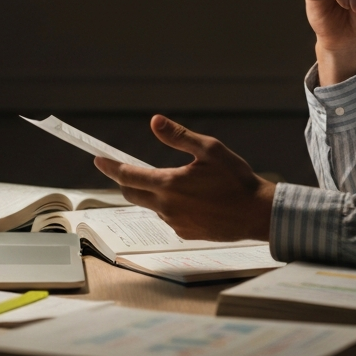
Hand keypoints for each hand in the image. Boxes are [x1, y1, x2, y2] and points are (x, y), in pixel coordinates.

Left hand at [93, 115, 274, 240]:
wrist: (256, 213)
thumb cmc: (236, 179)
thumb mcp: (210, 149)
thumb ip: (179, 136)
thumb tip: (155, 122)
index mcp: (169, 184)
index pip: (129, 175)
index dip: (111, 167)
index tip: (99, 160)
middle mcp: (167, 206)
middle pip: (132, 194)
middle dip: (126, 181)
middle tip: (128, 169)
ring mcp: (175, 223)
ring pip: (151, 206)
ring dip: (152, 194)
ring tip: (176, 183)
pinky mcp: (185, 233)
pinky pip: (168, 218)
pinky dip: (170, 207)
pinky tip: (191, 200)